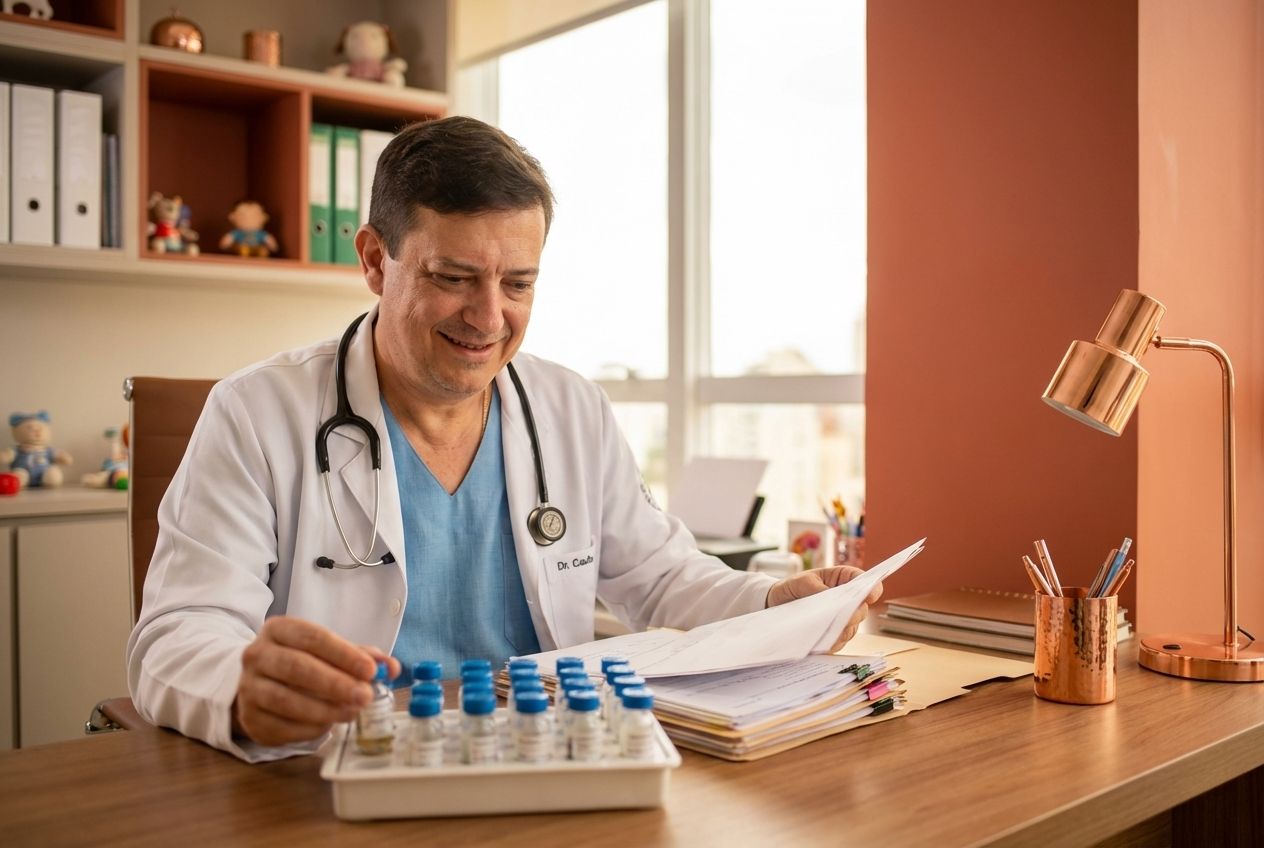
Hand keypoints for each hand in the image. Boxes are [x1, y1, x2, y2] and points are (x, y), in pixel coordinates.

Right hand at [232, 616, 399, 746]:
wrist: (259, 683)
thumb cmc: (302, 662)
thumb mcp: (329, 651)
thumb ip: (361, 656)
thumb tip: (391, 667)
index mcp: (279, 629)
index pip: (313, 637)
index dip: (343, 654)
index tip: (371, 670)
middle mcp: (257, 655)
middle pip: (296, 668)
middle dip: (334, 683)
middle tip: (364, 695)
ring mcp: (248, 687)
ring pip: (285, 700)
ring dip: (324, 709)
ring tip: (352, 713)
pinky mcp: (249, 718)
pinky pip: (281, 726)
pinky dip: (309, 728)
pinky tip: (328, 725)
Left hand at [766, 566, 882, 652]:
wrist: (774, 602)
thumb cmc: (793, 586)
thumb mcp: (803, 582)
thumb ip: (819, 590)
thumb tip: (834, 603)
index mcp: (843, 580)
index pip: (865, 582)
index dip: (872, 589)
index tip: (869, 596)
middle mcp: (847, 601)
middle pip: (861, 610)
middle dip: (854, 615)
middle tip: (846, 618)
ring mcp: (841, 619)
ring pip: (851, 629)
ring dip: (842, 632)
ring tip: (828, 634)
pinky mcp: (832, 635)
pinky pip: (838, 643)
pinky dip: (831, 644)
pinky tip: (821, 644)